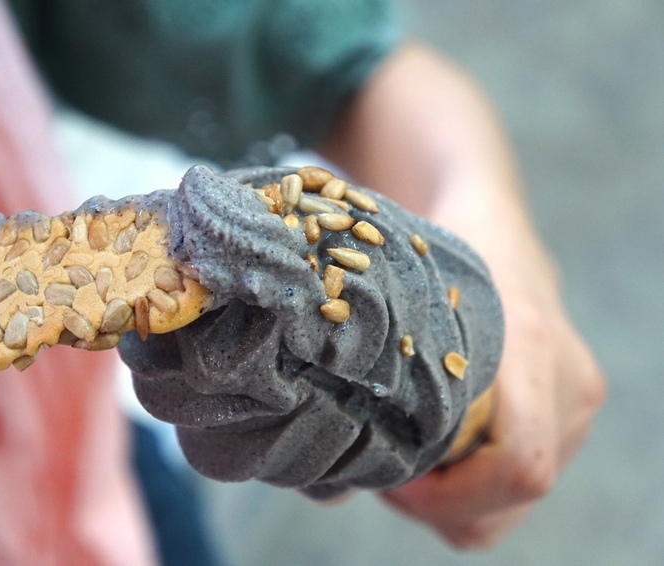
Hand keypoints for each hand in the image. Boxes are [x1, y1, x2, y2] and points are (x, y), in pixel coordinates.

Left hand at [318, 43, 605, 547]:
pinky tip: (433, 453)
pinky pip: (522, 482)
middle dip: (444, 502)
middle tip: (387, 475)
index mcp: (532, 348)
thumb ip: (362, 349)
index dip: (454, 493)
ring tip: (405, 462)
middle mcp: (571, 382)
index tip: (397, 482)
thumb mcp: (399, 286)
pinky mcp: (573, 411)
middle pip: (516, 494)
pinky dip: (474, 487)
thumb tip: (305, 418)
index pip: (520, 465)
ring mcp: (578, 400)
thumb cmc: (433, 247)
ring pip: (518, 500)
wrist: (490, 216)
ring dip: (456, 498)